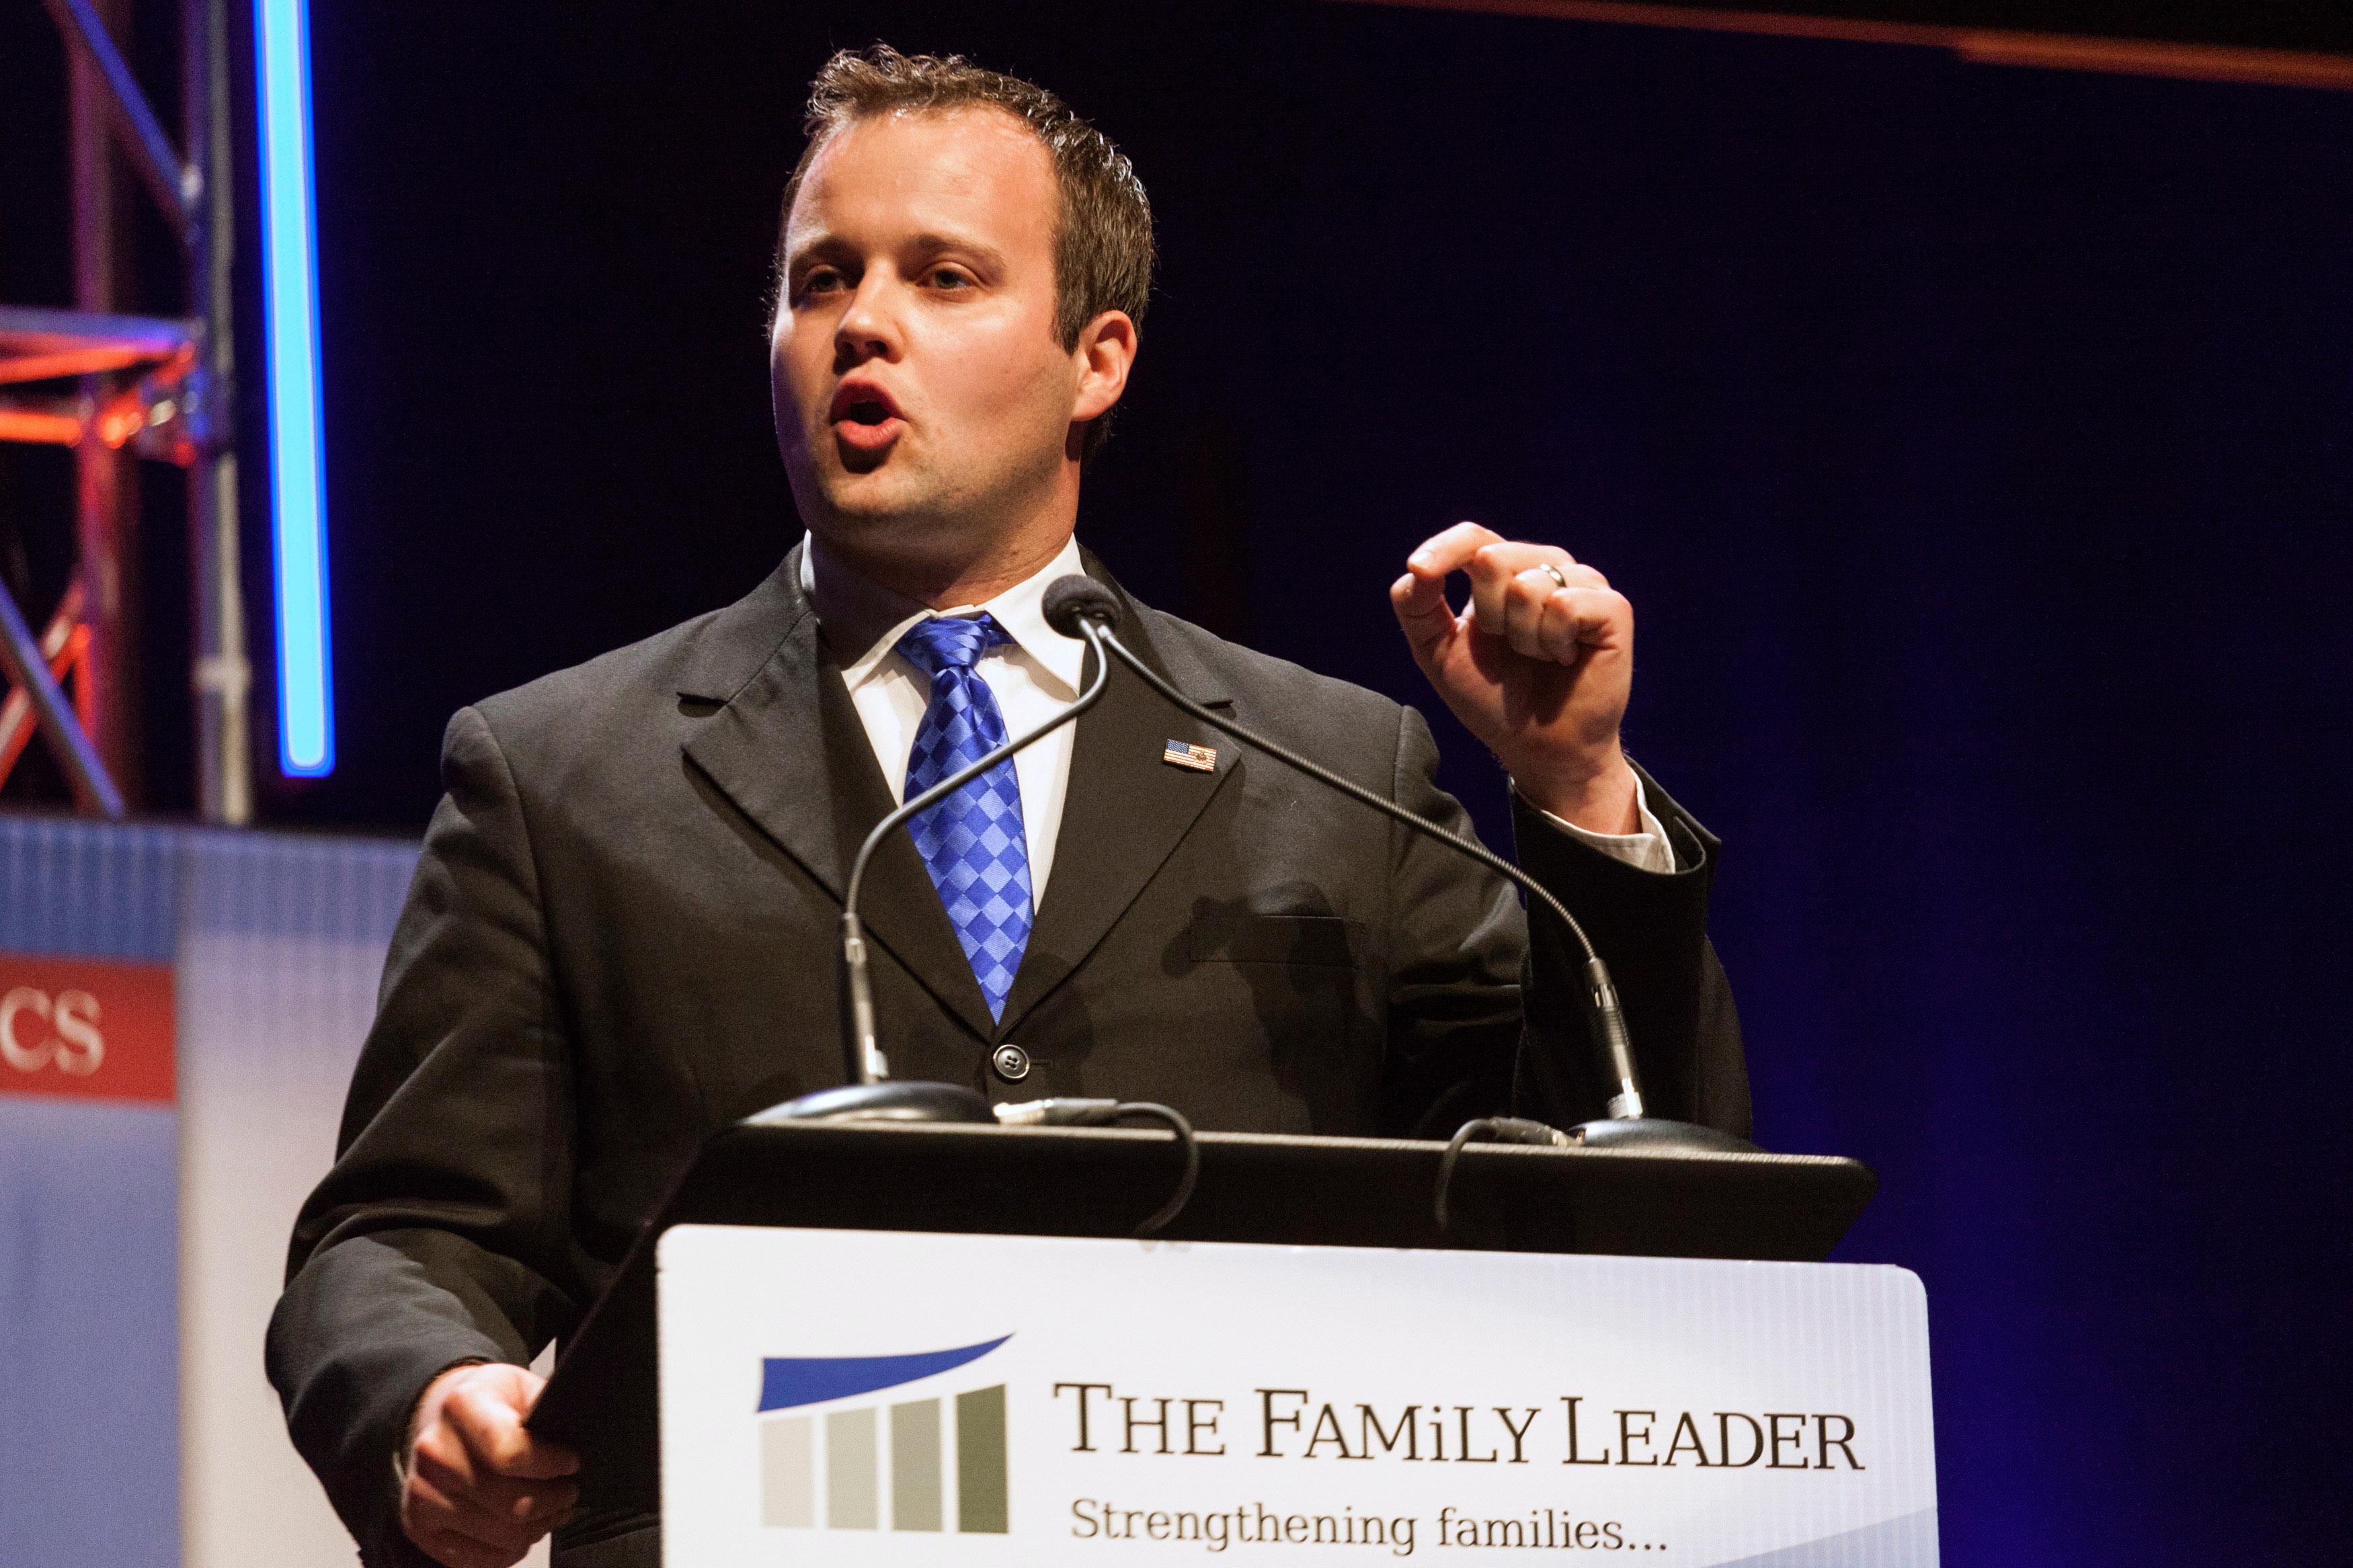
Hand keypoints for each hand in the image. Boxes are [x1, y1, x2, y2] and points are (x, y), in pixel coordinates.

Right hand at [401, 1362, 579, 1567]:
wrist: (439, 1418)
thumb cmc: (489, 1403)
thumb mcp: (520, 1384)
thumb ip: (547, 1407)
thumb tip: (579, 1440)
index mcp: (463, 1406)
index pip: (512, 1454)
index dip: (552, 1465)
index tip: (571, 1463)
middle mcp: (435, 1452)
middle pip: (512, 1503)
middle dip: (555, 1501)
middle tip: (569, 1493)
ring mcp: (423, 1493)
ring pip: (501, 1535)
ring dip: (537, 1528)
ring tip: (551, 1511)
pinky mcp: (420, 1526)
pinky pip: (477, 1559)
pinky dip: (510, 1551)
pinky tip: (523, 1530)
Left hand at [1389, 521, 1639, 832]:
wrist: (1537, 747)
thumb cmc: (1492, 698)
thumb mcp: (1437, 650)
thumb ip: (1417, 605)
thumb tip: (1417, 568)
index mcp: (1506, 570)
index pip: (1473, 537)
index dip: (1444, 549)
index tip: (1420, 570)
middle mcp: (1546, 567)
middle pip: (1493, 558)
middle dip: (1487, 616)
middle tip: (1510, 648)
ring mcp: (1583, 584)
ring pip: (1528, 585)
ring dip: (1521, 637)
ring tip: (1539, 657)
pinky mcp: (1612, 608)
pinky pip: (1564, 605)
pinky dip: (1552, 641)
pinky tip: (1564, 658)